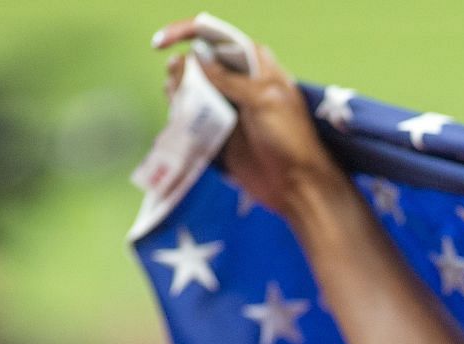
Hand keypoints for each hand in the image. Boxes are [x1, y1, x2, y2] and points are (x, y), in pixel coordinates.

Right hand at [153, 18, 342, 213]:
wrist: (295, 187)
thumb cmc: (290, 140)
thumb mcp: (264, 101)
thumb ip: (230, 79)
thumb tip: (196, 56)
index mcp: (257, 66)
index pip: (221, 40)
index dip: (193, 36)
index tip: (168, 44)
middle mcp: (240, 83)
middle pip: (201, 64)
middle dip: (185, 67)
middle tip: (177, 78)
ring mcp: (228, 108)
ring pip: (193, 90)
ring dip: (179, 89)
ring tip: (175, 95)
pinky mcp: (218, 133)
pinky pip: (193, 117)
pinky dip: (181, 113)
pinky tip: (176, 112)